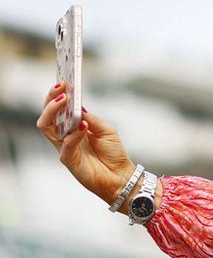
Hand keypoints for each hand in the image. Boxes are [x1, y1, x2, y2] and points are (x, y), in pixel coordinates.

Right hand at [36, 82, 135, 204]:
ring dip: (54, 111)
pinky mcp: (68, 160)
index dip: (57, 96)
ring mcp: (64, 148)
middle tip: (61, 88)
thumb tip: (78, 107)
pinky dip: (74, 133)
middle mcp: (64, 137)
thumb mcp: (106, 129)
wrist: (121, 175)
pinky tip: (84, 126)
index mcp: (72, 128)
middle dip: (51, 100)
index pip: (57, 110)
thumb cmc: (113, 153)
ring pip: (46, 127)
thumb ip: (91, 118)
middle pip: (47, 116)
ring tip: (64, 99)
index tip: (63, 82)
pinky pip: (65, 144)